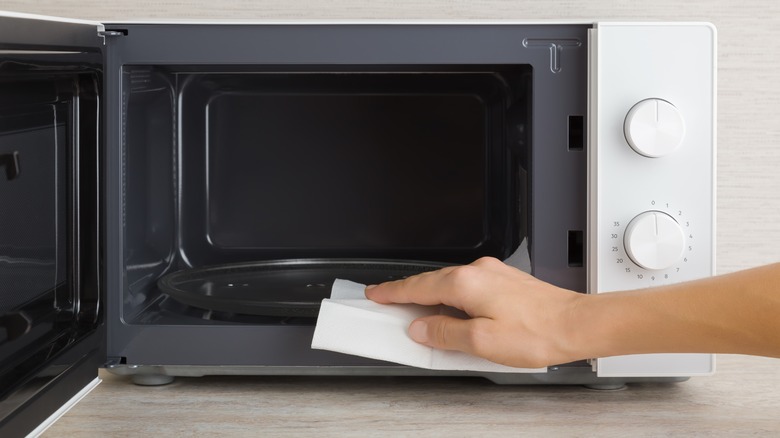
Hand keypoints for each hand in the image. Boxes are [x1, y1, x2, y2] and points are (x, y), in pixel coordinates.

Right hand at [365, 257, 587, 367]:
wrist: (577, 324)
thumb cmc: (537, 332)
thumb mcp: (481, 341)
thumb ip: (445, 334)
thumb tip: (421, 329)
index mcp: (465, 283)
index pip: (417, 287)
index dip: (392, 292)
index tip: (375, 294)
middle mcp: (477, 271)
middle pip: (431, 282)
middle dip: (407, 293)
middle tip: (387, 303)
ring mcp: (492, 273)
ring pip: (449, 284)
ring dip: (431, 297)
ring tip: (417, 315)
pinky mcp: (504, 280)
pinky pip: (466, 287)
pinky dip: (451, 298)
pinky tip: (452, 314)